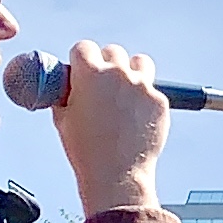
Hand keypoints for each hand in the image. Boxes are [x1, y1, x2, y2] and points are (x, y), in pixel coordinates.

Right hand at [45, 42, 170, 214]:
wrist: (116, 174)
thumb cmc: (86, 149)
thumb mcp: (62, 117)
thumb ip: (65, 93)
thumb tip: (66, 85)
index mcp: (89, 74)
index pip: (83, 48)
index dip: (81, 60)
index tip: (81, 69)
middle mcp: (117, 74)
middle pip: (113, 52)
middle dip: (106, 64)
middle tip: (103, 84)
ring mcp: (142, 86)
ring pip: (140, 62)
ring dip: (132, 71)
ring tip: (124, 92)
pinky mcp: (160, 100)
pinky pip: (153, 90)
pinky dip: (145, 98)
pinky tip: (136, 117)